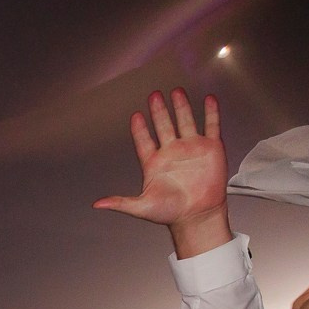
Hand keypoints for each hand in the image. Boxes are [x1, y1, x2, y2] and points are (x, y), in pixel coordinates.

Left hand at [92, 89, 230, 255]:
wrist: (197, 216)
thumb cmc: (170, 213)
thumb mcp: (141, 207)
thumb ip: (120, 202)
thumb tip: (97, 205)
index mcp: (154, 163)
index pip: (144, 140)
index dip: (140, 129)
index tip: (136, 115)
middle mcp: (172, 152)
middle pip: (163, 126)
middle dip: (159, 110)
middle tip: (154, 95)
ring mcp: (192, 148)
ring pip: (185, 121)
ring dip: (181, 107)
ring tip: (176, 92)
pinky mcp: (211, 148)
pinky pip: (211, 126)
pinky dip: (210, 112)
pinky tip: (208, 99)